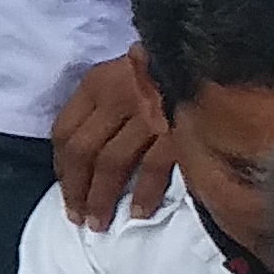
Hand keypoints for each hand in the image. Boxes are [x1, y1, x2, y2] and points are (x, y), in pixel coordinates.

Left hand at [50, 49, 175, 227]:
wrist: (212, 49)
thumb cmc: (163, 64)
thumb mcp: (121, 74)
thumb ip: (102, 105)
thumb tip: (87, 150)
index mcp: (96, 84)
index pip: (64, 131)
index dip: (60, 166)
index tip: (65, 188)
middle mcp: (115, 99)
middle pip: (83, 152)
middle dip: (76, 189)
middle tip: (77, 217)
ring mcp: (146, 114)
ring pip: (111, 164)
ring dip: (101, 198)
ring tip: (99, 223)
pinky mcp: (177, 129)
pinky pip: (153, 168)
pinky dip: (143, 194)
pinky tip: (138, 213)